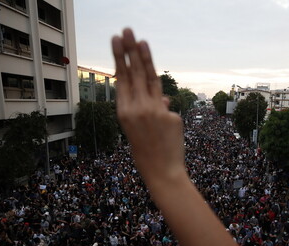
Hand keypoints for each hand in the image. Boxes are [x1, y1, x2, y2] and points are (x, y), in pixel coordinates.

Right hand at [111, 28, 185, 188]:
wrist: (162, 172)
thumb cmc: (147, 151)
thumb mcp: (137, 129)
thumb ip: (148, 107)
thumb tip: (161, 95)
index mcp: (124, 112)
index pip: (123, 79)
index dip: (121, 58)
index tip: (118, 40)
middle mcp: (137, 109)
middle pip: (134, 73)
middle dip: (129, 49)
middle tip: (126, 30)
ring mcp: (154, 111)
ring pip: (151, 79)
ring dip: (145, 57)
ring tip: (140, 39)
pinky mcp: (170, 115)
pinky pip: (168, 107)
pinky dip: (166, 114)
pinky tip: (165, 135)